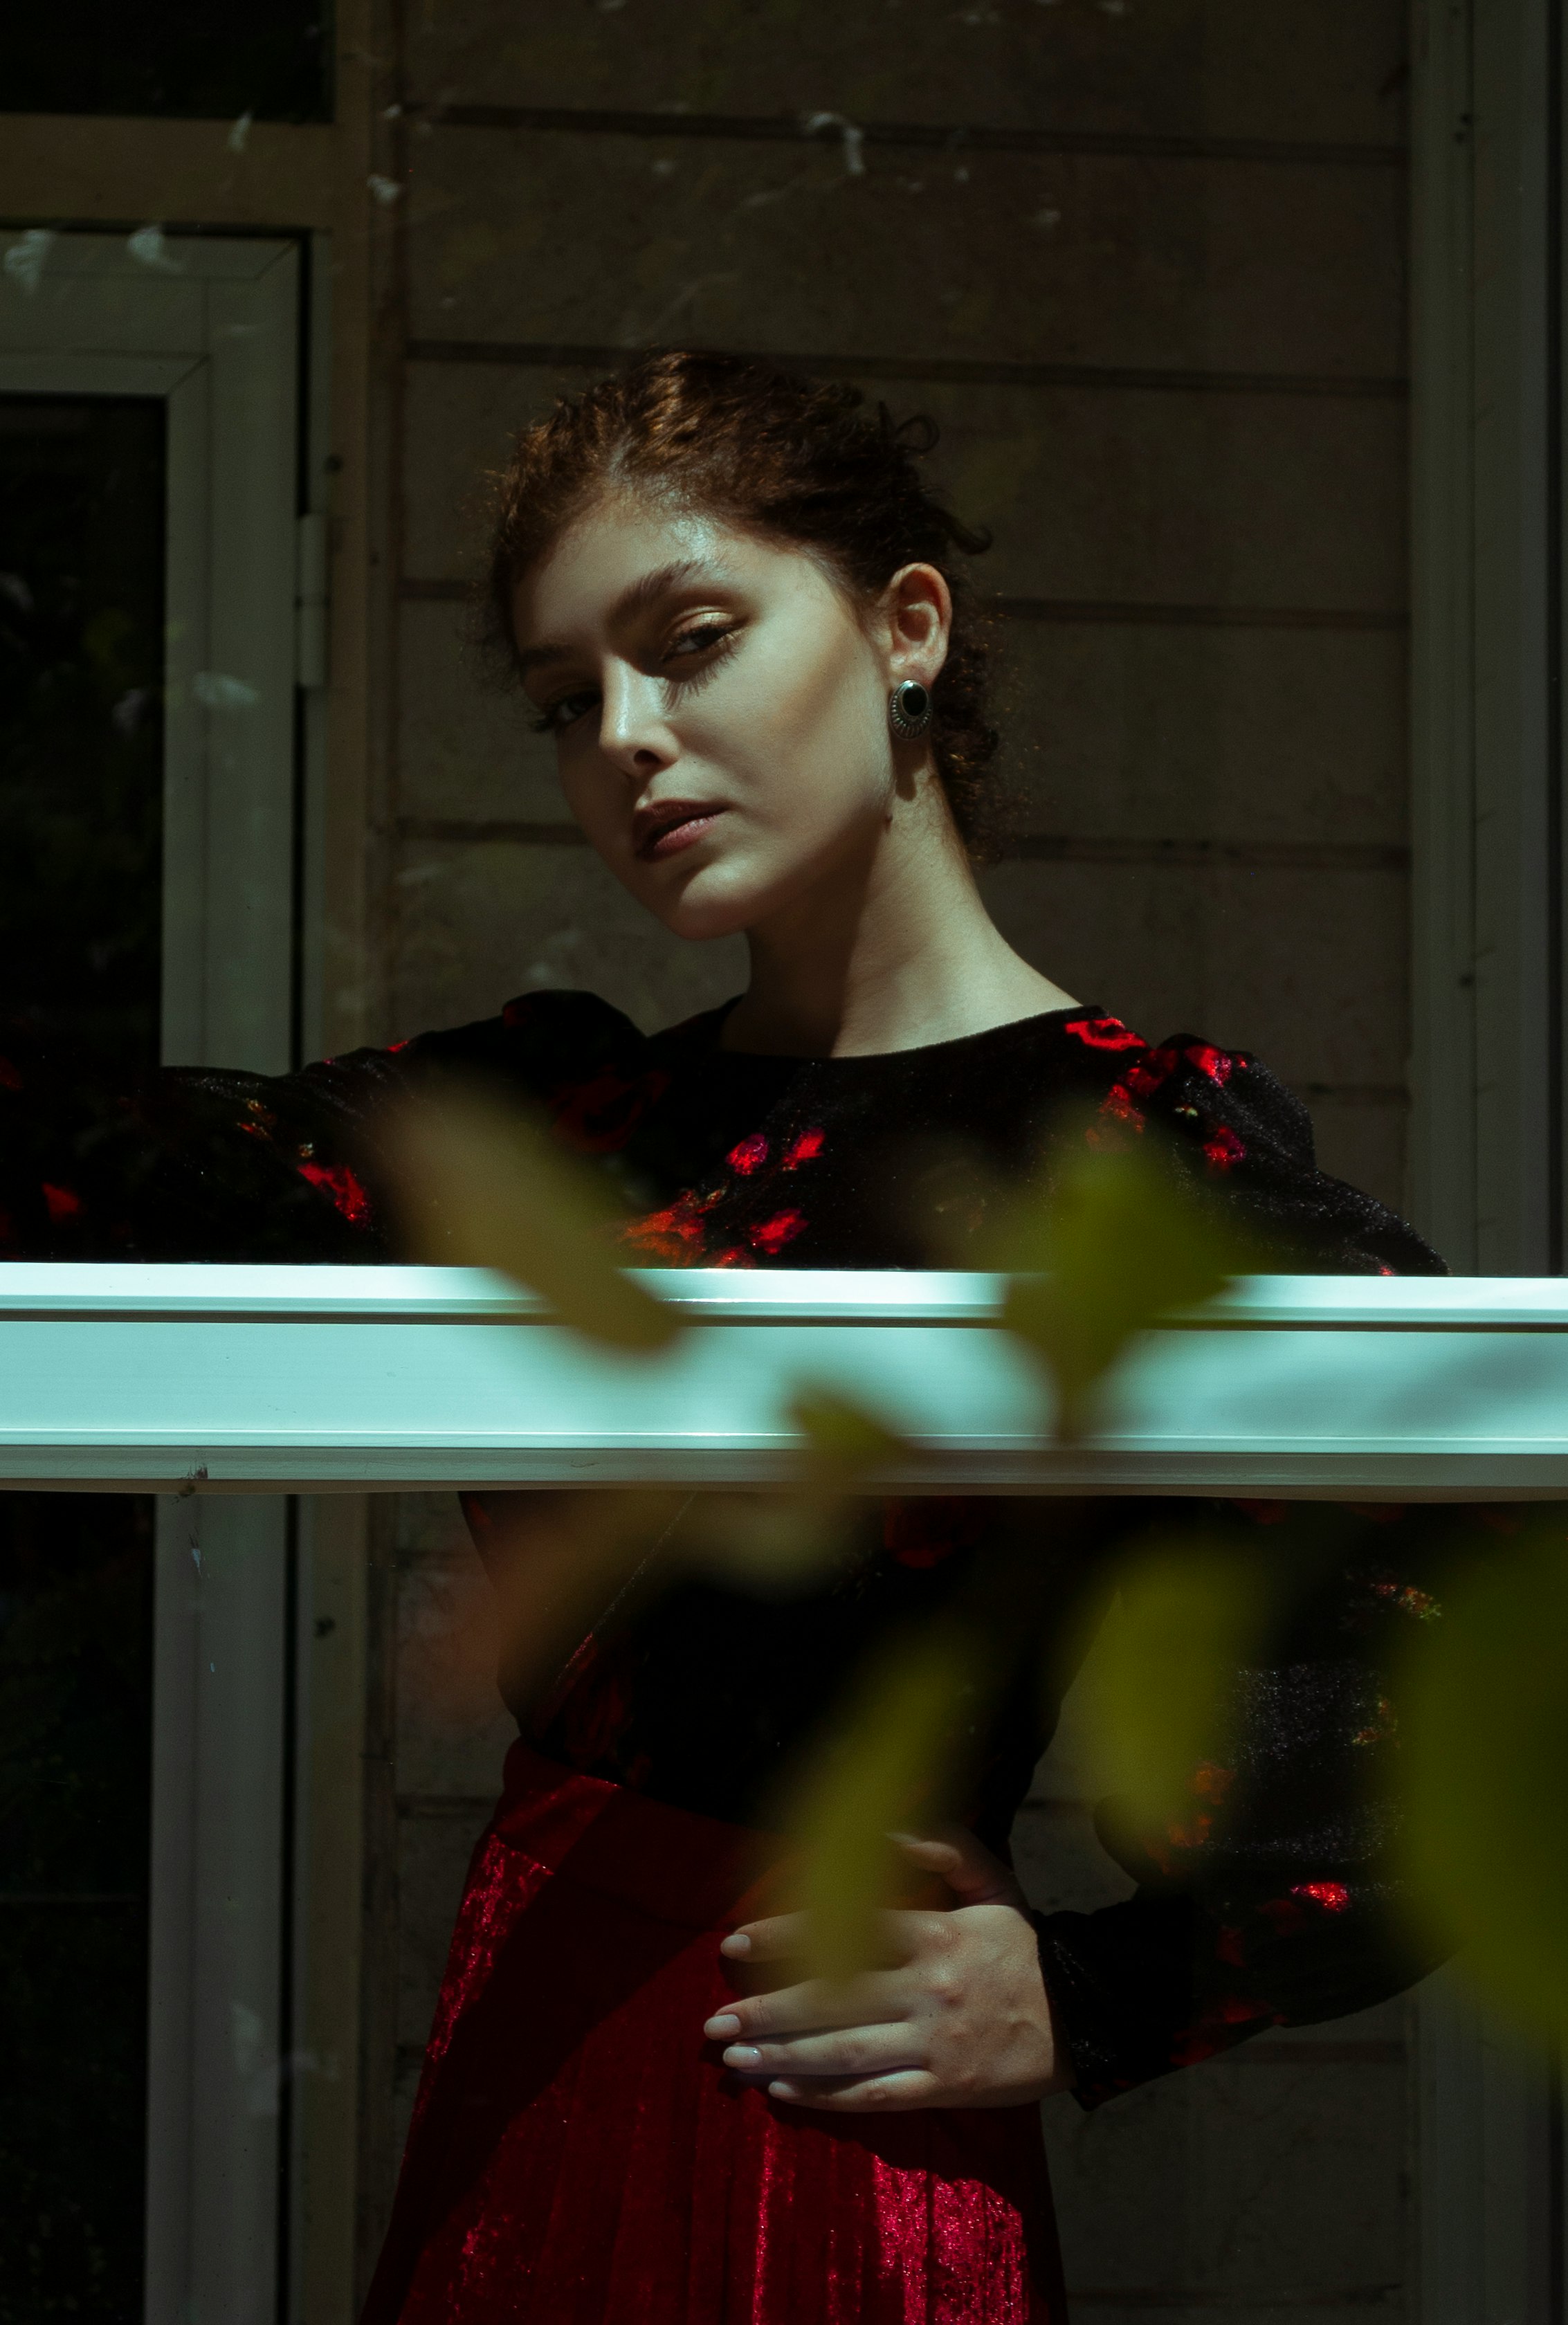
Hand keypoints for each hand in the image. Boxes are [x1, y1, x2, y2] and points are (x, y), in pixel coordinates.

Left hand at [702, 1828, 1073, 2111]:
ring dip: (782, 2058)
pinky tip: (784, 2093)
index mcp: (934, 1934)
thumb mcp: (991, 1879)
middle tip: (714, 2021)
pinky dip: (825, 2097)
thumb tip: (880, 1831)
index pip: (845, 1928)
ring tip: (733, 2062)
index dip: (785, 1935)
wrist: (1085, 2012)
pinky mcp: (946, 2087)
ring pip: (844, 2054)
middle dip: (766, 2011)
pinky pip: (876, 2097)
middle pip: (832, 2000)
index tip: (735, 1942)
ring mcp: (934, 2044)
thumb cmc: (1024, 1943)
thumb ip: (940, 1845)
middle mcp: (927, 1989)